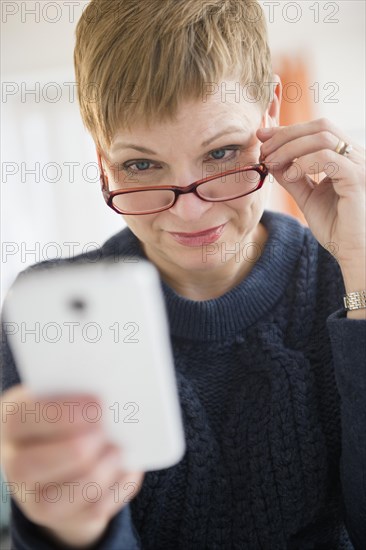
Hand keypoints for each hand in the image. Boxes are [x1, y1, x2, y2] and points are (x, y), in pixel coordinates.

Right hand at [0, 385, 144, 547]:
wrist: (64, 455)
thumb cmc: (68, 414)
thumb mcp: (66, 397)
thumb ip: (81, 393)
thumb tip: (118, 394)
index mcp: (13, 423)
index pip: (20, 418)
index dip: (58, 414)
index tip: (96, 404)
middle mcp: (14, 463)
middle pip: (31, 465)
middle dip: (74, 449)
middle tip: (105, 431)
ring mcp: (34, 497)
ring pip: (59, 498)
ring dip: (97, 473)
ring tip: (118, 451)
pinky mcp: (61, 517)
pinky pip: (90, 511)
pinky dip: (115, 489)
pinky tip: (127, 469)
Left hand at [257, 118, 365, 270]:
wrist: (354, 252)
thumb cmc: (337, 228)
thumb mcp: (307, 197)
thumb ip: (292, 177)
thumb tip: (271, 158)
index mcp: (346, 157)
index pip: (318, 130)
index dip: (288, 130)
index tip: (262, 136)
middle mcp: (356, 156)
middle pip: (321, 127)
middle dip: (287, 135)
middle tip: (265, 150)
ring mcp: (360, 165)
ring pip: (323, 138)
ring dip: (290, 147)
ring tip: (272, 162)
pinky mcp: (358, 178)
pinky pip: (329, 159)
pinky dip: (304, 163)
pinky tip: (290, 176)